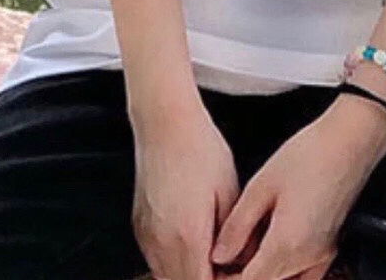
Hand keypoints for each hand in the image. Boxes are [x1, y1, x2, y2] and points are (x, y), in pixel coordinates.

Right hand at [131, 103, 241, 279]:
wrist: (165, 121)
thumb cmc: (201, 150)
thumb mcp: (231, 192)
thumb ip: (236, 237)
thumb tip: (245, 262)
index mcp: (189, 236)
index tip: (236, 271)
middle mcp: (162, 244)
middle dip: (207, 279)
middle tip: (227, 265)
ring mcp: (148, 237)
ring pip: (167, 278)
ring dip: (189, 274)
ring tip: (213, 255)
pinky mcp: (140, 228)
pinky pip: (157, 261)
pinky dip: (174, 263)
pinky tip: (193, 244)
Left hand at [208, 99, 385, 279]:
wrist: (350, 141)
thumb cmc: (309, 155)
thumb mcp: (262, 185)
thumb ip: (238, 225)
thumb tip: (218, 254)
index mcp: (286, 245)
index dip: (225, 278)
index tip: (212, 266)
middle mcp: (307, 259)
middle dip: (241, 277)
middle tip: (224, 258)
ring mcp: (323, 256)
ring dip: (262, 274)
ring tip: (244, 254)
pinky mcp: (330, 247)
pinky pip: (304, 275)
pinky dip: (283, 271)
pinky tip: (271, 250)